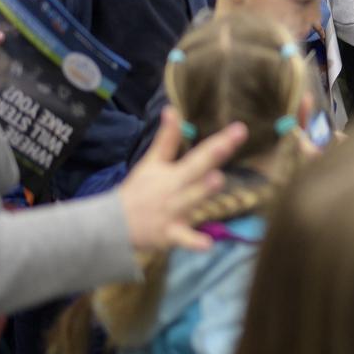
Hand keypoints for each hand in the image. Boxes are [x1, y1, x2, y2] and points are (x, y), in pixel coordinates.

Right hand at [117, 108, 245, 252]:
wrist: (112, 225)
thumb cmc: (138, 192)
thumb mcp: (151, 163)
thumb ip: (167, 139)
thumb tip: (172, 109)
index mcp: (173, 172)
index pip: (200, 153)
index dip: (220, 141)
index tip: (241, 129)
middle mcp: (175, 189)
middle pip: (197, 169)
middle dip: (214, 155)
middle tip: (230, 140)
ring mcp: (173, 211)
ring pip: (191, 200)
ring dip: (202, 191)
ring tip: (216, 179)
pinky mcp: (169, 234)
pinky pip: (183, 239)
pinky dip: (193, 242)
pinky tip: (207, 244)